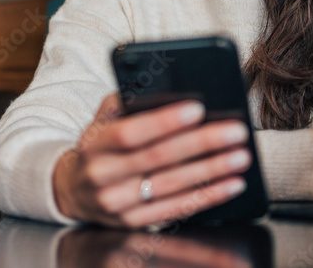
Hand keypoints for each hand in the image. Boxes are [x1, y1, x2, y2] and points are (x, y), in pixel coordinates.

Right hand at [52, 93, 251, 228]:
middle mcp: (104, 177)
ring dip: (212, 171)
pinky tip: (231, 184)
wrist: (72, 190)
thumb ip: (123, 103)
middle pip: (158, 159)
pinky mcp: (134, 223)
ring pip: (172, 186)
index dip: (164, 122)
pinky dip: (208, 197)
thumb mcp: (99, 121)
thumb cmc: (97, 148)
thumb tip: (160, 90)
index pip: (130, 133)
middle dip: (201, 143)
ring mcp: (118, 204)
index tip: (197, 108)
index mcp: (94, 146)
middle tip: (235, 131)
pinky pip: (177, 210)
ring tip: (240, 155)